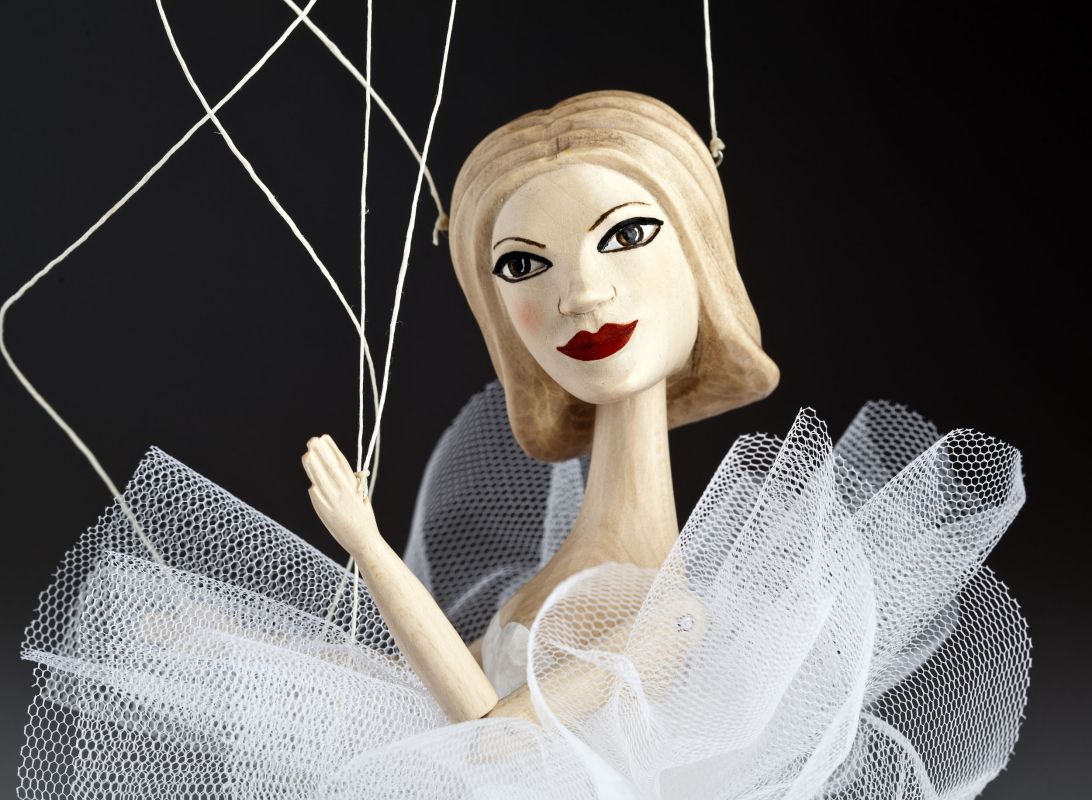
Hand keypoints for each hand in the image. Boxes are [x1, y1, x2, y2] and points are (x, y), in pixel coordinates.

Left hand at [301, 434, 378, 555]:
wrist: (363, 541)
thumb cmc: (364, 518)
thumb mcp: (361, 496)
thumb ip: (351, 483)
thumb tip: (340, 470)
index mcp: (354, 486)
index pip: (341, 462)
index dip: (332, 449)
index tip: (325, 438)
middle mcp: (343, 492)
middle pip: (329, 466)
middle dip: (320, 452)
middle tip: (312, 440)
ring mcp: (332, 501)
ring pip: (319, 478)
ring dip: (312, 465)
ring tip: (307, 455)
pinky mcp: (324, 510)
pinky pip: (316, 494)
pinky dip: (314, 486)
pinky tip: (312, 481)